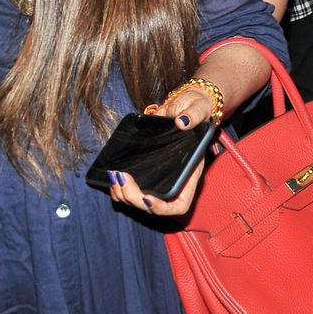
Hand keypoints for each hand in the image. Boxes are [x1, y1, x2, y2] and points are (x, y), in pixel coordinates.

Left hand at [106, 88, 216, 217]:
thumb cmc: (195, 109)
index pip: (179, 204)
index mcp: (191, 173)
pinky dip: (119, 188)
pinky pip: (131, 190)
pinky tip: (113, 174)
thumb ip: (195, 114)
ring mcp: (159, 179)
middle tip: (120, 177)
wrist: (184, 106)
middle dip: (133, 197)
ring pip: (138, 201)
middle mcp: (175, 181)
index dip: (162, 207)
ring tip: (114, 175)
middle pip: (152, 206)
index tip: (147, 197)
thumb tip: (182, 122)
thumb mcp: (199, 108)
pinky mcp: (146, 173)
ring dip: (122, 194)